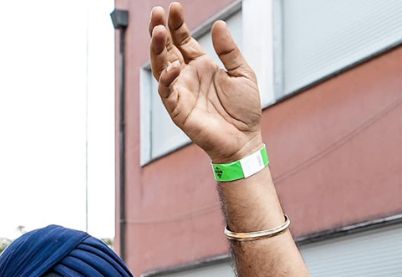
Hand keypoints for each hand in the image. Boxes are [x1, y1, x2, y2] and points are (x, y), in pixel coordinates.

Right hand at [148, 3, 262, 162]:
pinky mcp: (178, 110)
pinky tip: (174, 66)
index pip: (182, 39)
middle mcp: (187, 76)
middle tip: (156, 12)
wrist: (245, 139)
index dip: (176, 24)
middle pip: (166, 49)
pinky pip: (166, 91)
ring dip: (156, 50)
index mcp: (201, 65)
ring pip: (160, 67)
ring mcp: (180, 92)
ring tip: (156, 32)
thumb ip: (229, 50)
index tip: (174, 7)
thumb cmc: (244, 110)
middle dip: (159, 31)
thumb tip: (218, 25)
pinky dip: (167, 78)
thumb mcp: (242, 73)